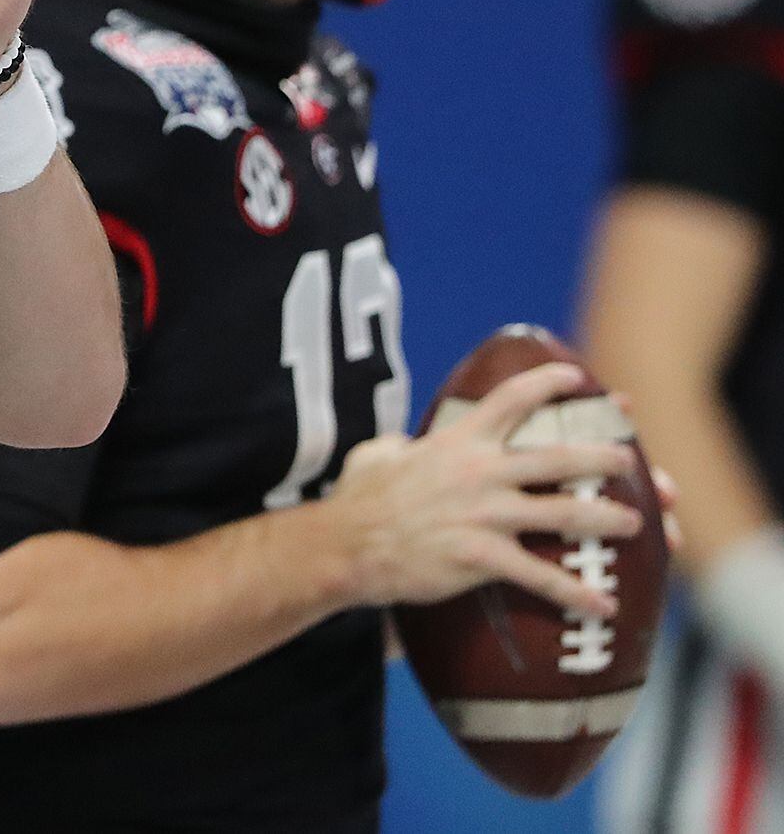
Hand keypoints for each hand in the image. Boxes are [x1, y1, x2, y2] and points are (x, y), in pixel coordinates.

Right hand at [322, 361, 642, 618]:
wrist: (347, 546)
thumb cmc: (358, 501)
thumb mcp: (377, 456)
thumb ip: (400, 446)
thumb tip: (401, 445)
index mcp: (457, 441)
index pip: (511, 400)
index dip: (549, 384)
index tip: (579, 379)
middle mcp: (479, 470)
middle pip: (557, 456)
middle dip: (601, 456)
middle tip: (630, 460)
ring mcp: (484, 513)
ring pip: (563, 512)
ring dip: (606, 518)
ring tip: (638, 525)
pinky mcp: (482, 555)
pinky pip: (541, 575)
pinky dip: (576, 592)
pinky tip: (605, 606)